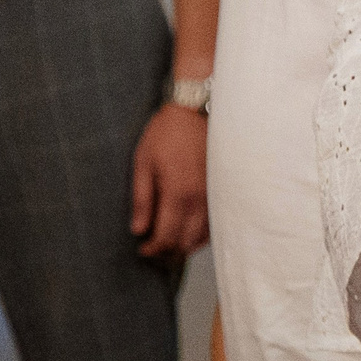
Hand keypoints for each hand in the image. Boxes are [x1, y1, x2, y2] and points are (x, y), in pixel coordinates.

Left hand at [130, 104, 208, 259]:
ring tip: (170, 241)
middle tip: (154, 248)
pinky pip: (214, 221)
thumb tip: (138, 229)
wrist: (196, 110)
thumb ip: (142, 199)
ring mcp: (214, 194)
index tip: (142, 249)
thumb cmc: (166, 133)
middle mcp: (200, 198)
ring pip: (203, 235)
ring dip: (186, 243)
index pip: (167, 237)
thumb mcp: (143, 162)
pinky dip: (201, 231)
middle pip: (186, 241)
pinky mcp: (222, 189)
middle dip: (169, 250)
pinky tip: (189, 228)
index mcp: (178, 193)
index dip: (153, 249)